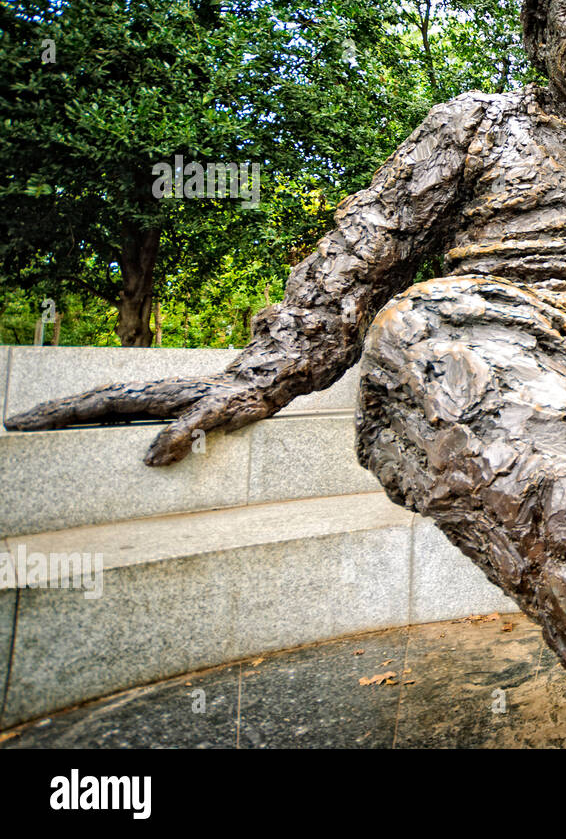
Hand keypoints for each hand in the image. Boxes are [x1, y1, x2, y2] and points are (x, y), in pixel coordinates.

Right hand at [4, 374, 275, 465]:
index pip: (94, 407)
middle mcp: (146, 392)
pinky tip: (84, 423)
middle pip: (87, 402)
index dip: (59, 415)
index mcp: (151, 395)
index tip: (26, 422)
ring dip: (66, 412)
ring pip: (98, 404)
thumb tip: (150, 460)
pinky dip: (91, 414)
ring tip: (36, 422)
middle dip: (50, 412)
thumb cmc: (241, 400)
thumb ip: (185, 434)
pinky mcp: (162, 403)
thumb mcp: (216, 417)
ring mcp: (152, 396)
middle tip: (15, 423)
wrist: (264, 381)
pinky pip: (117, 409)